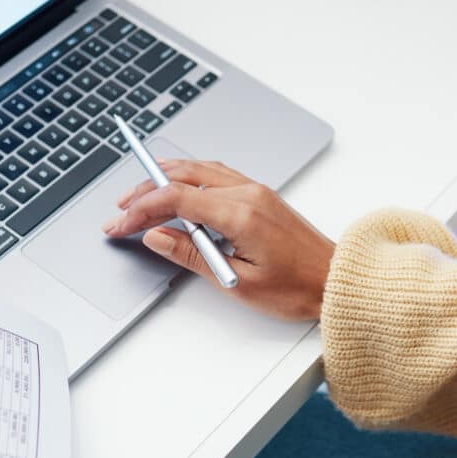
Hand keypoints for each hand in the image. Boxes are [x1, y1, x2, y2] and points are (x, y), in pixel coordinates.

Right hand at [103, 160, 334, 319]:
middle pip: (183, 178)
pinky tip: (177, 184)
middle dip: (145, 192)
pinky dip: (188, 177)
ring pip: (198, 170)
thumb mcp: (237, 281)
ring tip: (139, 194)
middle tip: (120, 211)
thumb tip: (157, 237)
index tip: (120, 225)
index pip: (176, 199)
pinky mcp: (260, 195)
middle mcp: (247, 193)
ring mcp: (255, 190)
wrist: (336, 280)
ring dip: (165, 178)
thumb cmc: (297, 287)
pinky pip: (216, 174)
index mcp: (240, 214)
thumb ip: (192, 255)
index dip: (141, 210)